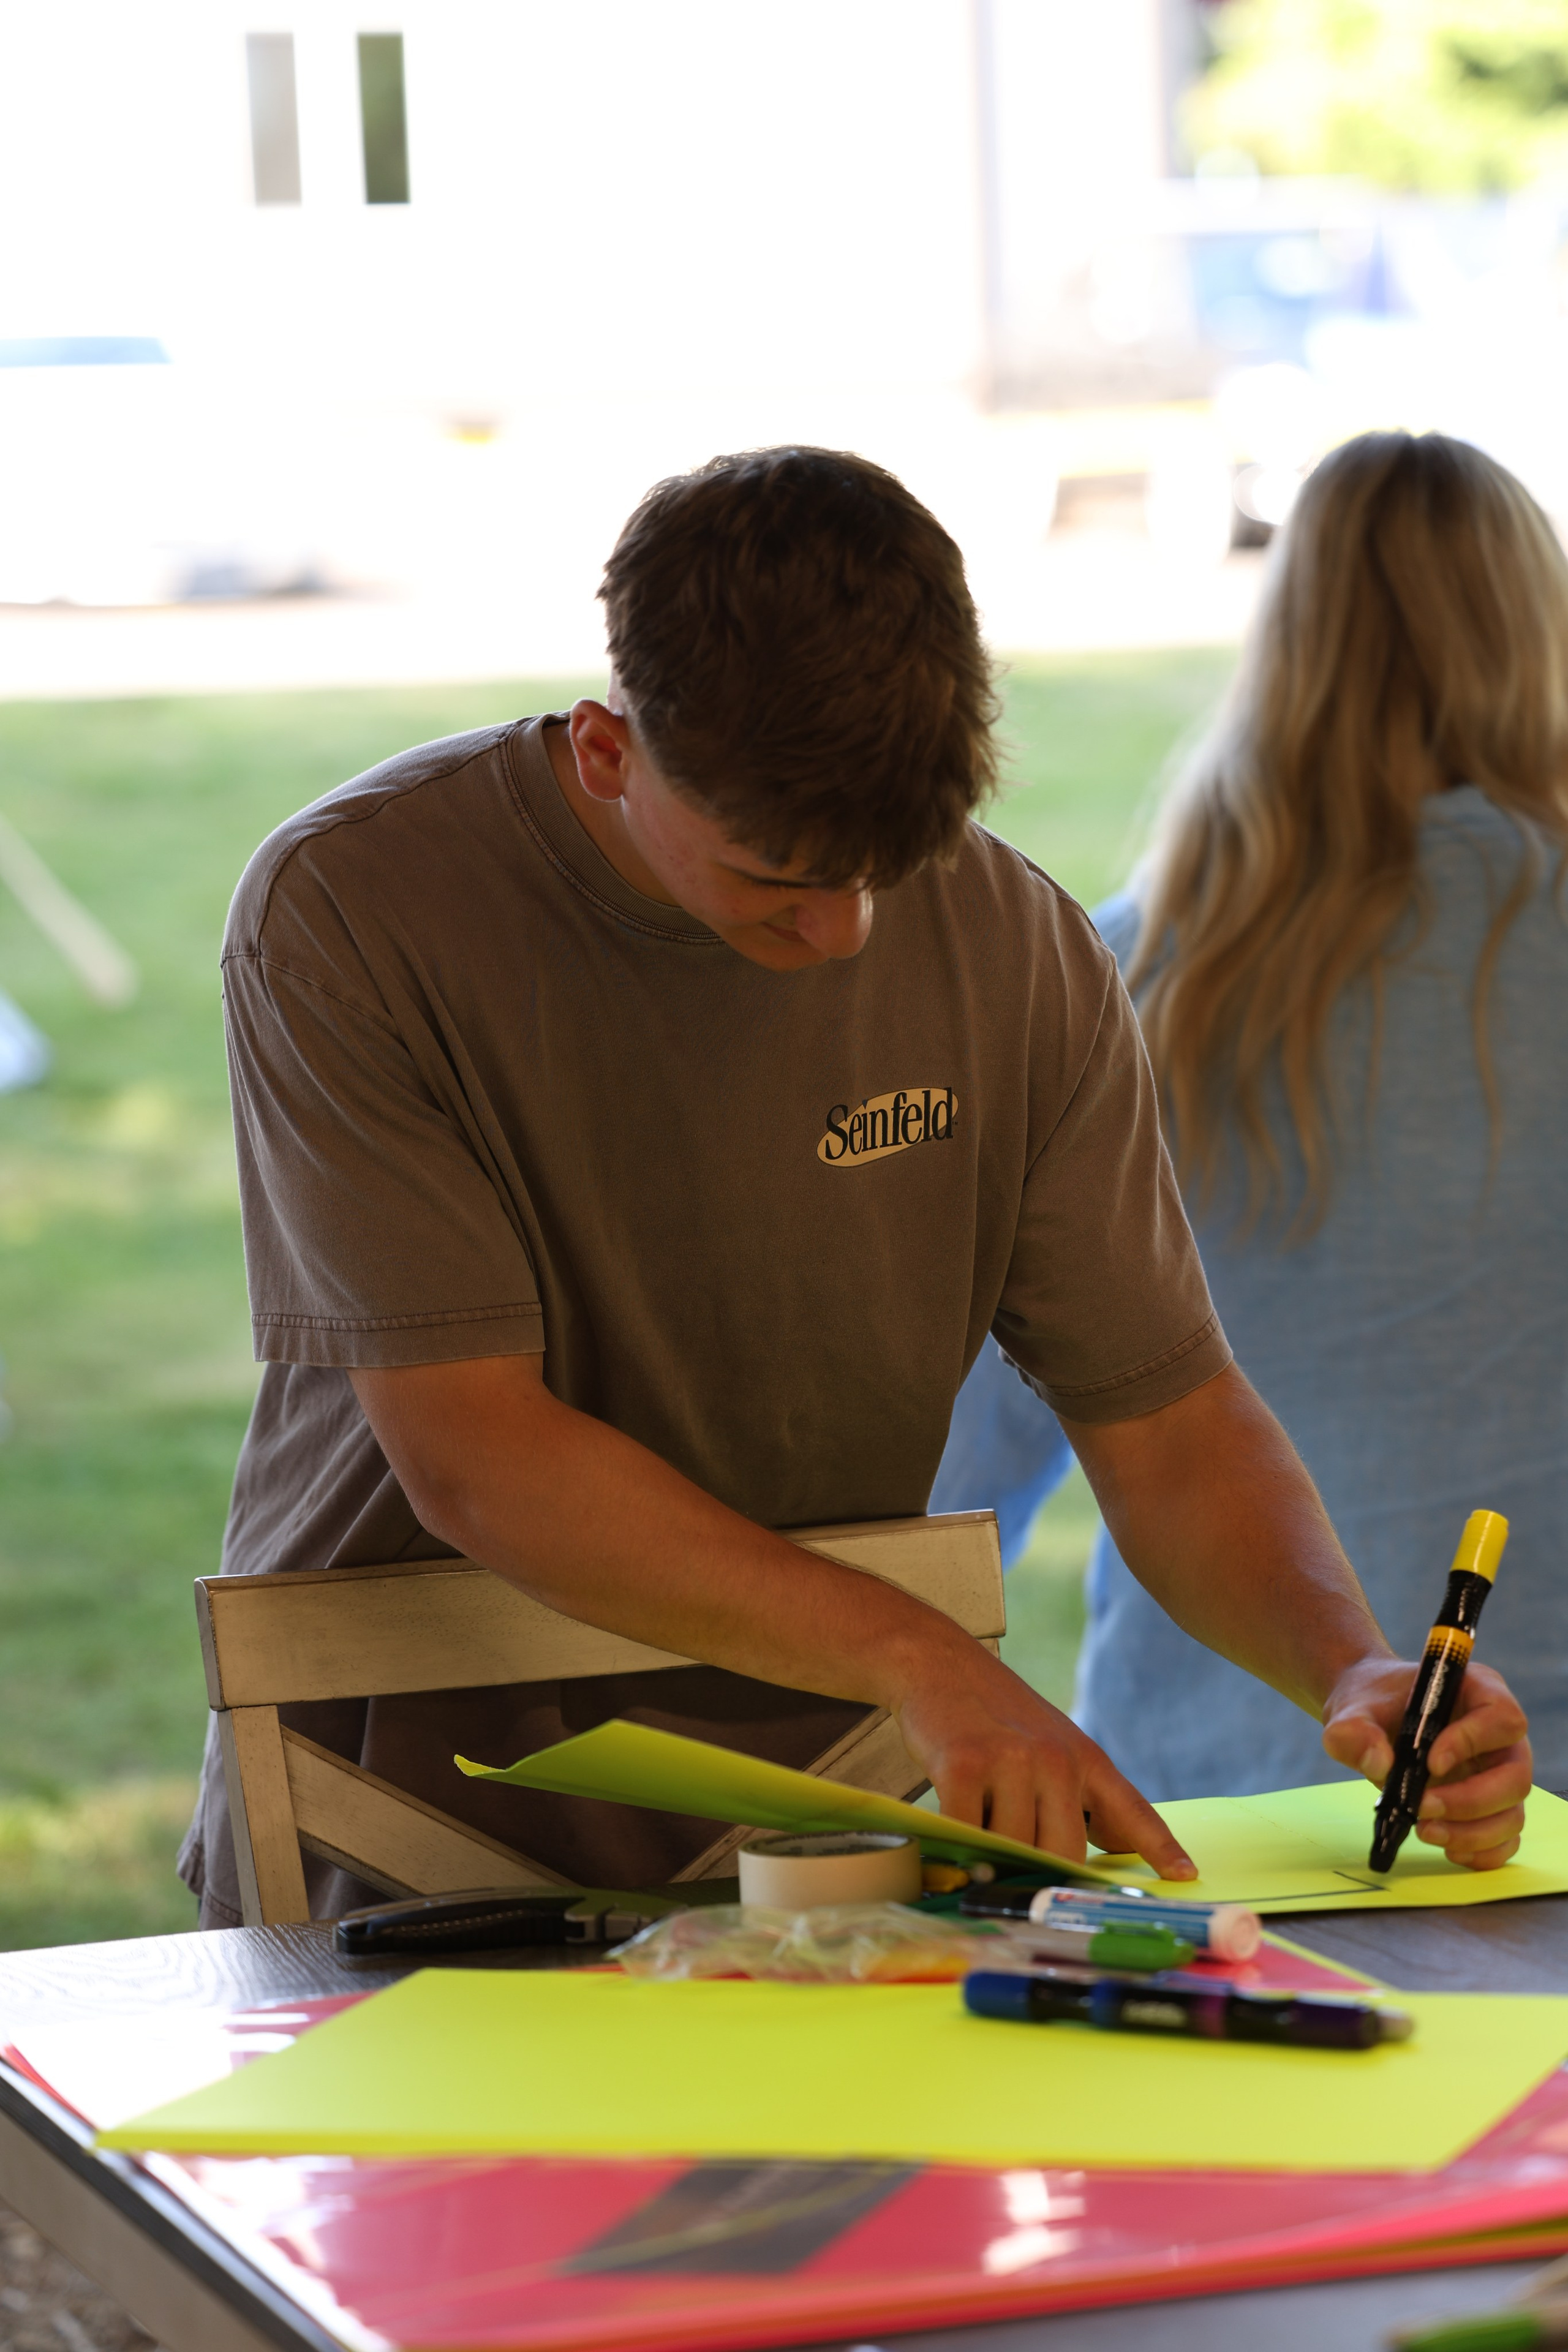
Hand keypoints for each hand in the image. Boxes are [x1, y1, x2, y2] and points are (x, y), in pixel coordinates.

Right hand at [891, 1641, 1197, 1879]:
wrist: (938, 1662)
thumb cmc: (995, 1715)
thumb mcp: (1052, 1744)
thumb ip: (1082, 1795)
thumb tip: (1114, 1847)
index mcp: (1085, 1758)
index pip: (1132, 1811)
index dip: (1160, 1848)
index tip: (1185, 1877)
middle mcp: (1057, 1760)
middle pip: (1063, 1854)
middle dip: (1037, 1868)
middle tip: (1011, 1864)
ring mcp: (1011, 1762)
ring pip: (1012, 1849)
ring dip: (991, 1852)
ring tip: (975, 1818)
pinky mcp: (963, 1766)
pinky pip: (967, 1834)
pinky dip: (959, 1845)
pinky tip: (952, 1830)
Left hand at [1321, 1657, 1532, 1868]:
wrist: (1371, 1720)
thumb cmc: (1372, 1705)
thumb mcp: (1352, 1708)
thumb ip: (1355, 1729)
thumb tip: (1379, 1764)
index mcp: (1479, 1692)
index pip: (1502, 1718)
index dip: (1474, 1742)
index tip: (1430, 1762)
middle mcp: (1499, 1737)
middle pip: (1515, 1776)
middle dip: (1471, 1802)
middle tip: (1421, 1808)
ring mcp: (1498, 1775)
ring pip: (1512, 1814)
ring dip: (1472, 1833)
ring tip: (1424, 1831)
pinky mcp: (1491, 1808)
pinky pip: (1505, 1839)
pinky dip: (1481, 1852)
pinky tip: (1446, 1848)